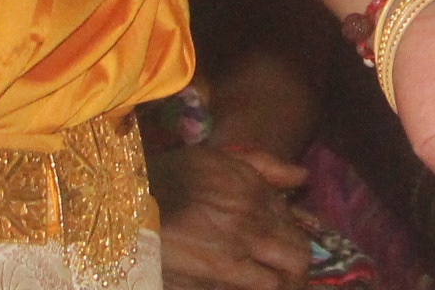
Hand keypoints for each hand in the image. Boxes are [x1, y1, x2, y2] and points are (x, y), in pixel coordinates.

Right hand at [150, 144, 312, 289]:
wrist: (131, 204)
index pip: (296, 225)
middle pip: (297, 258)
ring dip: (281, 285)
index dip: (294, 240)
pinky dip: (254, 289)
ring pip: (278, 282)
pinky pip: (253, 289)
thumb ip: (266, 166)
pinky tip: (246, 287)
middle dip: (297, 271)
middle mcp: (253, 224)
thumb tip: (303, 177)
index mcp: (256, 194)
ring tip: (273, 286)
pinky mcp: (215, 278)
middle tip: (290, 278)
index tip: (286, 249)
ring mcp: (236, 255)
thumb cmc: (171, 176)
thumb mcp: (218, 158)